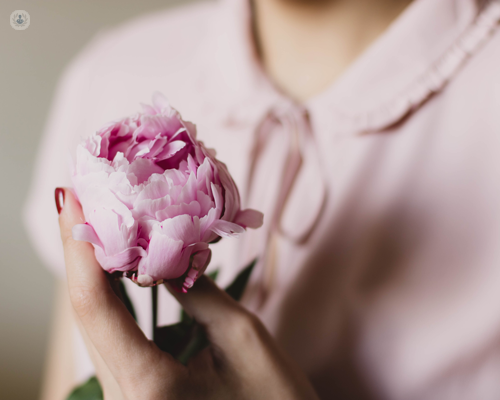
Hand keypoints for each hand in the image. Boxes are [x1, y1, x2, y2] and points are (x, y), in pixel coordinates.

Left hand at [57, 188, 319, 399]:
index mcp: (149, 388)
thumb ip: (197, 290)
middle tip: (83, 199)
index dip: (81, 247)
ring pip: (96, 326)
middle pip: (88, 314)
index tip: (74, 198)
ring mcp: (125, 399)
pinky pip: (113, 340)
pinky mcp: (135, 395)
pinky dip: (111, 298)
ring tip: (97, 222)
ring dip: (94, 272)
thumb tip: (167, 246)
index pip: (96, 306)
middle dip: (82, 252)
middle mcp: (123, 398)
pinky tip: (114, 267)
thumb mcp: (241, 336)